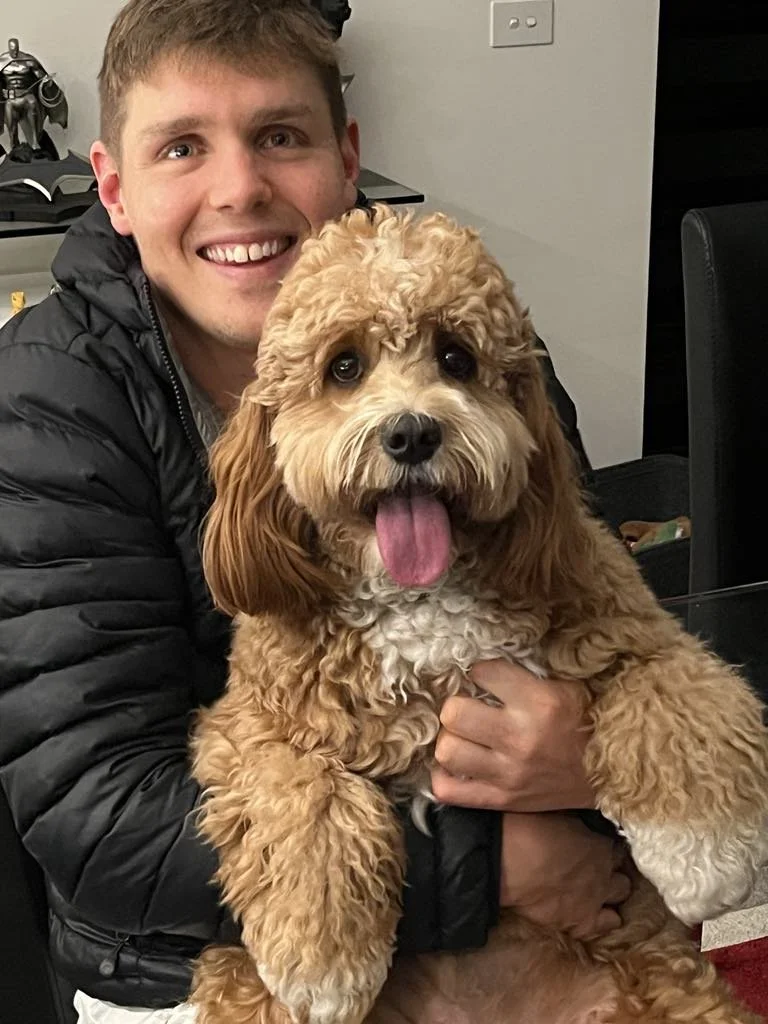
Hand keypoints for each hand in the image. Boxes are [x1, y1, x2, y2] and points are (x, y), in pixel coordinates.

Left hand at [431, 660, 593, 811]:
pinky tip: (459, 765)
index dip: (481, 672)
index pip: (482, 673)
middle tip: (469, 709)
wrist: (612, 773)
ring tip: (464, 737)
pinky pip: (448, 790)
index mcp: (538, 702)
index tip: (486, 679)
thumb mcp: (565, 686)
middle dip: (457, 706)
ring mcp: (508, 774)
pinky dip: (445, 776)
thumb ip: (524, 677)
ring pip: (447, 750)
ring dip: (451, 740)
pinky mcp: (502, 800)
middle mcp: (519, 737)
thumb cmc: (586, 723)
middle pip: (453, 714)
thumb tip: (483, 668)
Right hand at [499, 812, 630, 938]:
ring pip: (621, 895)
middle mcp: (606, 872)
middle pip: (622, 872)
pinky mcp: (582, 923)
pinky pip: (605, 925)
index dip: (604, 846)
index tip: (594, 845)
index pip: (617, 846)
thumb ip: (576, 824)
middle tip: (594, 868)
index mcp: (600, 843)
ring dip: (610, 892)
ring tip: (593, 891)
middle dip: (611, 870)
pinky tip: (588, 914)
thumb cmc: (525, 830)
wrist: (508, 864)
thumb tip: (579, 824)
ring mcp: (596, 899)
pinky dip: (600, 920)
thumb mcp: (557, 813)